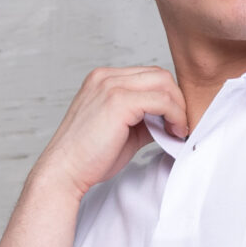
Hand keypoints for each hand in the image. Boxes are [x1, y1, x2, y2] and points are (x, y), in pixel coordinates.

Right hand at [32, 65, 188, 201]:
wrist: (65, 172)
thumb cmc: (89, 158)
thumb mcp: (122, 132)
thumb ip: (144, 120)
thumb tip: (169, 121)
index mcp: (103, 80)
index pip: (147, 76)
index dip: (167, 97)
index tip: (174, 122)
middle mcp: (106, 77)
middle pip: (159, 74)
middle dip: (176, 100)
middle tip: (181, 127)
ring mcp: (111, 86)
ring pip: (163, 83)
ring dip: (178, 107)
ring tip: (178, 131)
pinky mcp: (118, 101)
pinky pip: (161, 100)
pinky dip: (175, 115)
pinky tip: (174, 132)